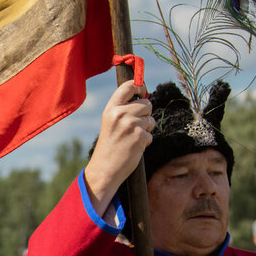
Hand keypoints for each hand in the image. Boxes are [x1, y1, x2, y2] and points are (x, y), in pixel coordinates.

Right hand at [82, 80, 152, 212]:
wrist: (104, 169)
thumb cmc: (109, 146)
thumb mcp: (110, 123)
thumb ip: (122, 109)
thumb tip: (143, 96)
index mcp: (111, 109)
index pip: (129, 86)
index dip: (140, 86)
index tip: (143, 91)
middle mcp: (120, 114)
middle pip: (146, 103)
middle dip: (145, 114)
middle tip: (134, 126)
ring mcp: (131, 125)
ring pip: (150, 119)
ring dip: (146, 128)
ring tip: (132, 138)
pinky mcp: (140, 137)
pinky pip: (151, 133)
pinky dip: (145, 141)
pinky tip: (134, 147)